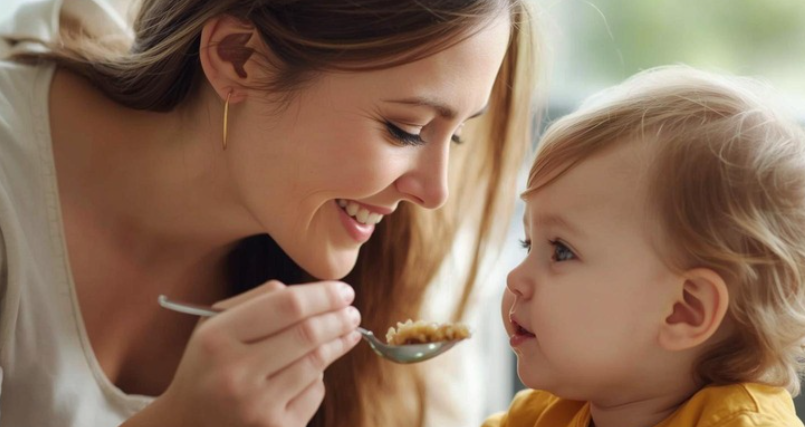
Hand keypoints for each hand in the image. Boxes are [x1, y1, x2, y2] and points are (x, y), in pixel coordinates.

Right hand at [140, 280, 360, 426]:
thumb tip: (313, 293)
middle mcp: (235, 374)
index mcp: (217, 338)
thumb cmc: (208, 366)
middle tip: (353, 312)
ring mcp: (257, 406)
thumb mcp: (215, 326)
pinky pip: (314, 393)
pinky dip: (319, 377)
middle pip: (307, 334)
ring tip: (349, 332)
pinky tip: (315, 370)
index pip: (287, 305)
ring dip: (339, 344)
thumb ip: (258, 301)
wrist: (186, 425)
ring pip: (316, 364)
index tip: (344, 291)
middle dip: (339, 318)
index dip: (323, 295)